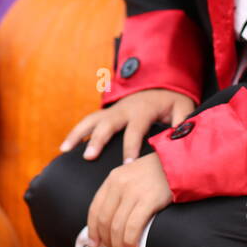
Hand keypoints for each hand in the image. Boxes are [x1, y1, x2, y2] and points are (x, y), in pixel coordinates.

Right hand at [60, 88, 195, 162]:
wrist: (159, 83)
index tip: (127, 163)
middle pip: (108, 123)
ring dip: (77, 134)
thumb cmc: (171, 100)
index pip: (136, 128)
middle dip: (97, 139)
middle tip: (89, 156)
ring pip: (91, 120)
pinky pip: (88, 122)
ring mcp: (112, 110)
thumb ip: (182, 122)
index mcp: (143, 109)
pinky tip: (64, 148)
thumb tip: (180, 137)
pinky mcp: (106, 114)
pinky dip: (76, 132)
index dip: (132, 146)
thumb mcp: (182, 107)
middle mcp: (124, 109)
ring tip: (64, 149)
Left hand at [86, 152, 171, 246]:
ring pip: (117, 226)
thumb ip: (118, 192)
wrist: (177, 163)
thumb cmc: (155, 172)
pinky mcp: (148, 200)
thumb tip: (110, 219)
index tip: (94, 242)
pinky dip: (130, 241)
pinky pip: (133, 227)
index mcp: (112, 178)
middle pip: (104, 220)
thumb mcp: (130, 175)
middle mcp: (119, 184)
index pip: (95, 209)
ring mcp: (133, 192)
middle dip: (107, 241)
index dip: (93, 230)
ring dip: (119, 245)